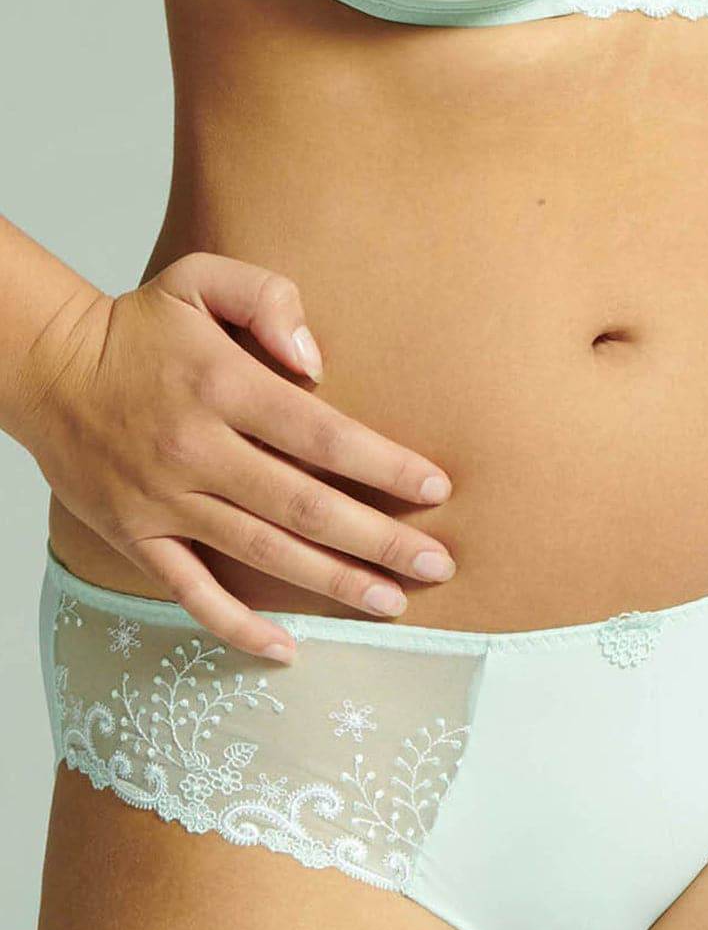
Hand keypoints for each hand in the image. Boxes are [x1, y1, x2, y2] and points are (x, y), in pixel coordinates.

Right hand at [25, 252, 456, 660]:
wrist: (47, 369)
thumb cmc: (139, 329)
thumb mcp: (198, 279)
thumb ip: (266, 298)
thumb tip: (316, 359)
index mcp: (221, 386)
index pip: (321, 434)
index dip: (383, 466)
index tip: (435, 489)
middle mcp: (197, 450)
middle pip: (305, 505)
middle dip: (379, 540)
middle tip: (438, 565)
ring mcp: (166, 501)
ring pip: (264, 553)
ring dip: (334, 582)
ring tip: (393, 603)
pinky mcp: (138, 538)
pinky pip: (192, 593)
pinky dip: (237, 626)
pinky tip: (286, 649)